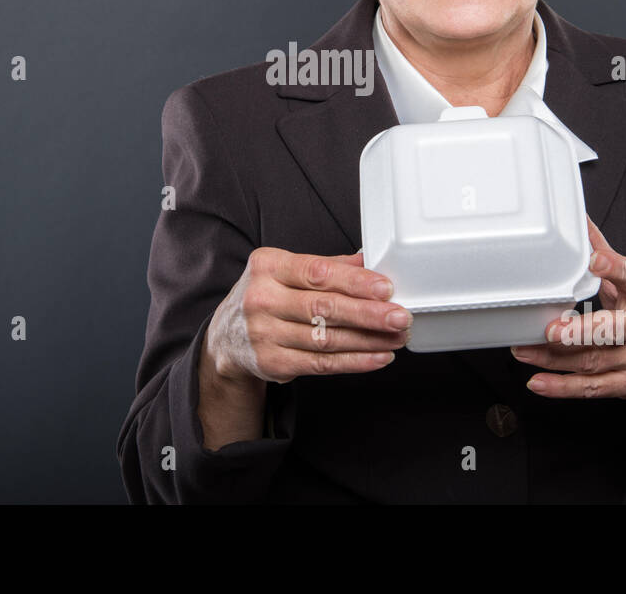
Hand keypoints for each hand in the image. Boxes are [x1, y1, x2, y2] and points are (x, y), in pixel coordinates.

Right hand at [204, 247, 411, 385]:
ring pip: (326, 338)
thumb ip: (326, 266)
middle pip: (324, 307)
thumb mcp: (285, 272)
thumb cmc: (265, 297)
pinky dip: (354, 361)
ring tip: (397, 337)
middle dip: (369, 313)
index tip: (386, 288)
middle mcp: (262, 298)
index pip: (317, 273)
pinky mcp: (272, 362)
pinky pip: (321, 364)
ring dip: (368, 340)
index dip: (354, 281)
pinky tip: (378, 357)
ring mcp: (264, 333)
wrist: (225, 338)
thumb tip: (369, 260)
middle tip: (400, 317)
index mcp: (268, 266)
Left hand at [511, 216, 625, 423]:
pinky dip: (563, 387)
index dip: (614, 268)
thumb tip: (580, 220)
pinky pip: (593, 388)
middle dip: (579, 331)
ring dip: (554, 358)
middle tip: (549, 329)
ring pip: (593, 360)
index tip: (594, 260)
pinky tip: (538, 381)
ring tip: (524, 350)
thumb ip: (606, 255)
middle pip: (611, 330)